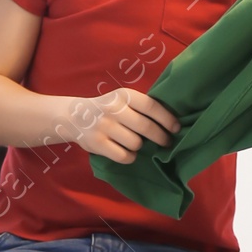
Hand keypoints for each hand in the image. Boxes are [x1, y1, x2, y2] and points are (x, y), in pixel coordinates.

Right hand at [64, 88, 180, 162]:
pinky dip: (130, 157)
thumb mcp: (122, 99)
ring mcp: (104, 126)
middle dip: (161, 137)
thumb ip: (141, 107)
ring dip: (140, 146)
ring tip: (137, 144)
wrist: (75, 116)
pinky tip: (128, 152)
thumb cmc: (107, 108)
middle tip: (166, 142)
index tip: (177, 128)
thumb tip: (171, 124)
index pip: (152, 106)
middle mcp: (113, 109)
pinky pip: (124, 156)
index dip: (167, 119)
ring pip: (135, 143)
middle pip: (146, 127)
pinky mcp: (97, 143)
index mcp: (123, 95)